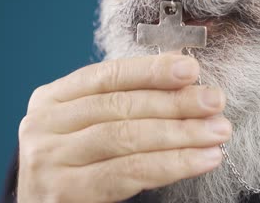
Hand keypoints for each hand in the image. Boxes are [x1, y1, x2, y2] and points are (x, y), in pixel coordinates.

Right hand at [17, 54, 230, 202]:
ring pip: (125, 137)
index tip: (191, 69)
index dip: (151, 70)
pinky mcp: (63, 191)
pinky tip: (200, 159)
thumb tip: (181, 73)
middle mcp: (43, 124)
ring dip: (179, 133)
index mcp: (52, 98)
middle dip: (173, 102)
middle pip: (119, 105)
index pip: (107, 75)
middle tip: (214, 102)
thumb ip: (124, 101)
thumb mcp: (90, 124)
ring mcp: (49, 158)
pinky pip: (127, 173)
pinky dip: (170, 165)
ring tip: (216, 131)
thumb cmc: (77, 160)